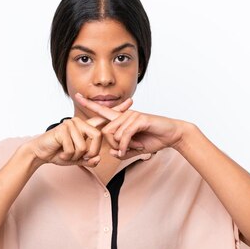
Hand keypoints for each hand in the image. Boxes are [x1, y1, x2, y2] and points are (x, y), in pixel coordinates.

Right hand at [27, 97, 132, 166]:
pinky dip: (68, 155)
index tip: (130, 102)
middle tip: (82, 158)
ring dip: (76, 156)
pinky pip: (74, 148)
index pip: (103, 118)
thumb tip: (98, 160)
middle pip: (97, 137)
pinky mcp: (62, 129)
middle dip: (91, 152)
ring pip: (84, 146)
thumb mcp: (77, 159)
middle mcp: (79, 122)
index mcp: (84, 127)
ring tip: (67, 154)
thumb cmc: (58, 153)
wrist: (40, 153)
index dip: (117, 111)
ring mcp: (70, 124)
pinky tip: (60, 152)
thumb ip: (89, 159)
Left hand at [72, 93, 186, 158]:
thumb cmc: (154, 139)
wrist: (172, 135)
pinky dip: (126, 145)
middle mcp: (125, 114)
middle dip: (112, 145)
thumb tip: (111, 153)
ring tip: (135, 148)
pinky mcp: (140, 119)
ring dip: (122, 147)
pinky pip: (125, 135)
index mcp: (122, 119)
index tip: (76, 95)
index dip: (89, 104)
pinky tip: (135, 148)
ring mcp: (132, 115)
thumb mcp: (135, 149)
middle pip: (106, 131)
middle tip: (124, 151)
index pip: (102, 110)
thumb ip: (122, 151)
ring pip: (114, 134)